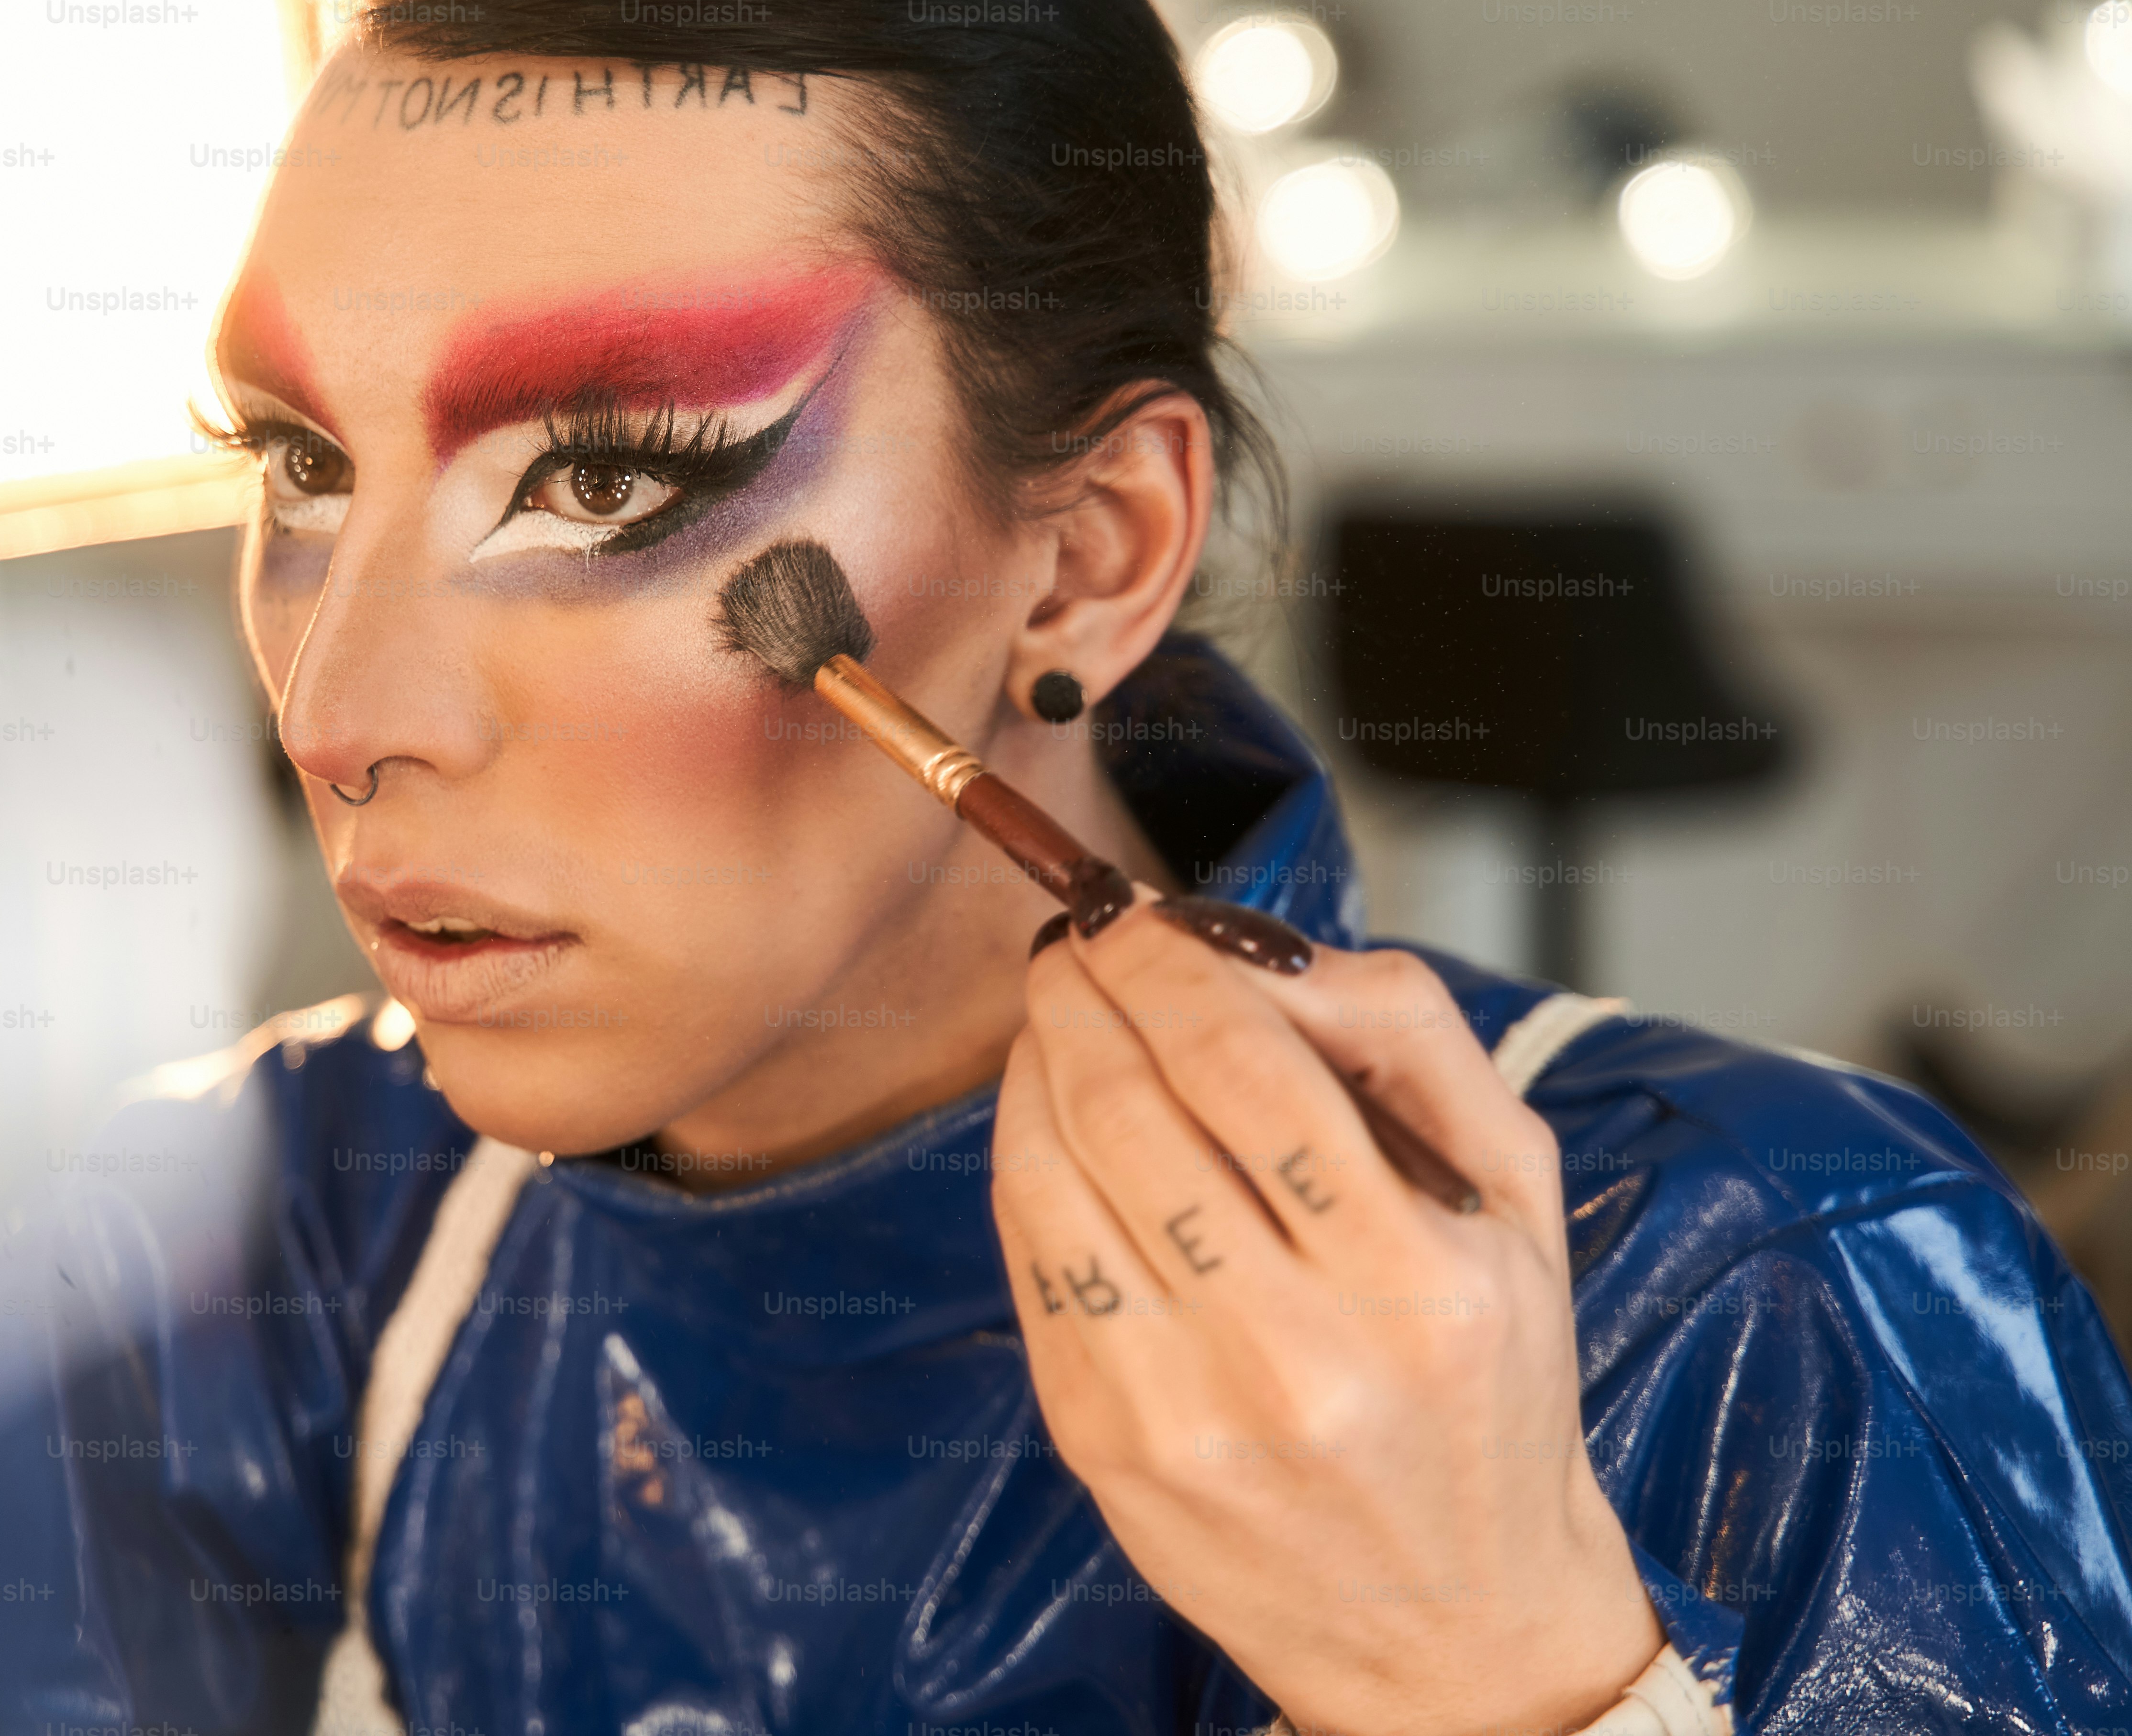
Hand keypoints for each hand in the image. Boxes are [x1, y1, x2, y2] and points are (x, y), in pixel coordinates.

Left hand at [989, 899, 1660, 1735]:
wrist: (1453, 1622)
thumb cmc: (1489, 1385)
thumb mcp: (1515, 1200)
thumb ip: (1411, 1042)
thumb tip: (1267, 952)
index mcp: (1421, 1281)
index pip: (1246, 1065)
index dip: (1165, 964)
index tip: (1135, 915)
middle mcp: (1301, 1356)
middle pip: (1130, 1108)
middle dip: (1083, 995)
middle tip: (1076, 943)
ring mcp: (1185, 1409)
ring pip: (1053, 1175)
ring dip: (1035, 1065)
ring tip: (1057, 1016)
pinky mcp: (1105, 1444)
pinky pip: (1031, 1259)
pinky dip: (1021, 1160)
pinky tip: (1045, 1117)